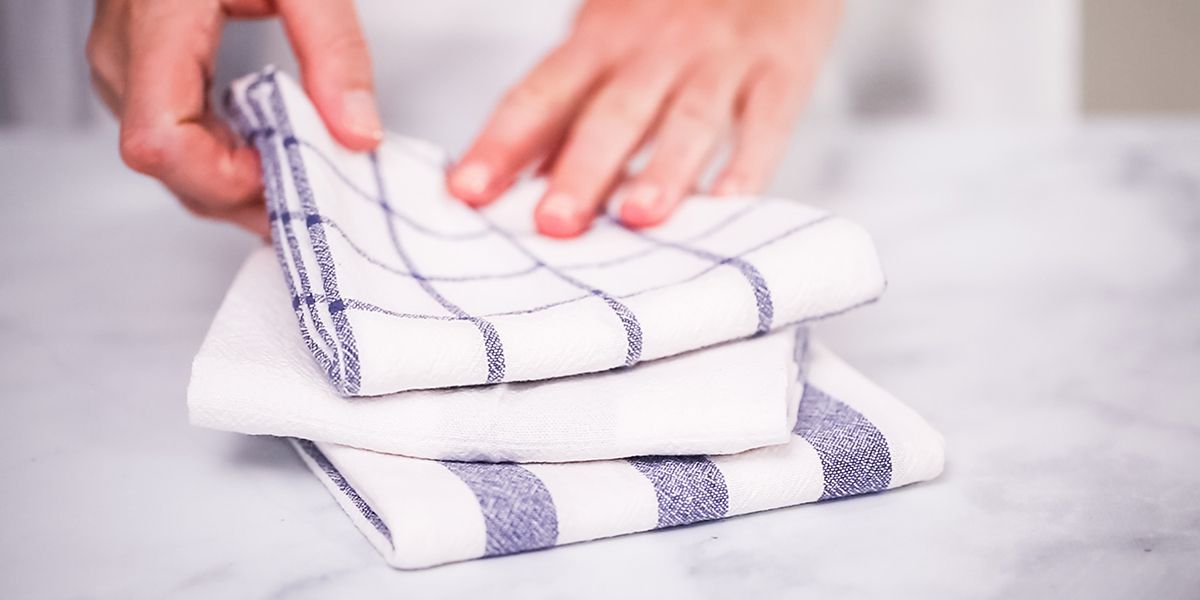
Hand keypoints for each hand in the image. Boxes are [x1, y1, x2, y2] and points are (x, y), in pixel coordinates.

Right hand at [87, 0, 381, 235]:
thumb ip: (335, 52)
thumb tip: (359, 134)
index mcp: (156, 24)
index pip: (160, 141)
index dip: (225, 177)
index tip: (287, 171)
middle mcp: (124, 55)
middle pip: (168, 167)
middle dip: (245, 193)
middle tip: (315, 192)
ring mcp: (123, 66)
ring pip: (170, 164)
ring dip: (237, 183)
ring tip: (300, 174)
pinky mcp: (138, 71)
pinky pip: (175, 138)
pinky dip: (225, 158)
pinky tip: (270, 150)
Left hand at [447, 0, 840, 237]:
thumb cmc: (674, 10)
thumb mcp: (609, 37)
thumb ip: (568, 107)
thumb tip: (514, 181)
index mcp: (600, 40)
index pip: (540, 94)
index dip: (503, 143)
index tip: (467, 191)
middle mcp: (655, 50)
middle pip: (612, 113)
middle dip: (580, 169)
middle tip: (552, 224)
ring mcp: (719, 61)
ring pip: (688, 120)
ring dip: (663, 170)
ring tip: (637, 217)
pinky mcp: (781, 70)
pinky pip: (767, 121)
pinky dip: (751, 165)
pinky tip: (730, 205)